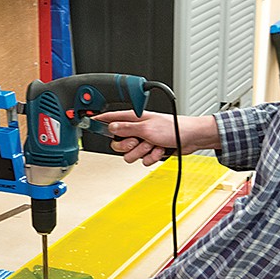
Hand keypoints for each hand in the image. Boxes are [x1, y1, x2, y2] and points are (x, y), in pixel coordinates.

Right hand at [94, 111, 220, 165]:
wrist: (190, 138)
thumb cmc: (173, 128)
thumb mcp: (146, 127)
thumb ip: (126, 128)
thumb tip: (111, 126)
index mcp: (133, 119)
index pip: (111, 118)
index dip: (100, 120)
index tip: (89, 122)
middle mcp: (136, 130)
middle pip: (117, 143)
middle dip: (128, 146)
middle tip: (137, 142)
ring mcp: (143, 141)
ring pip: (129, 154)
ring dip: (142, 152)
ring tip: (153, 145)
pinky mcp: (150, 150)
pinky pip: (142, 160)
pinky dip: (152, 157)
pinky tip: (160, 149)